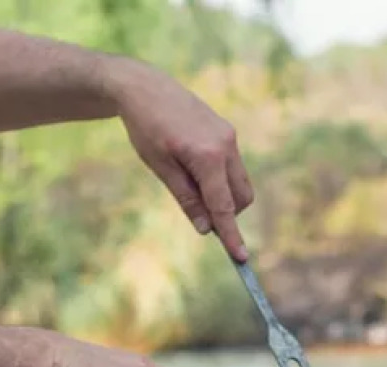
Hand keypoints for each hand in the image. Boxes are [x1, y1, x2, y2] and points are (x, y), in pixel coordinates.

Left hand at [109, 61, 254, 260]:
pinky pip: (233, 166)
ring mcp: (230, 137)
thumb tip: (207, 229)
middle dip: (228, 214)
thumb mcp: (160, 167)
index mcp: (207, 156)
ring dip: (224, 196)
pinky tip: (193, 167)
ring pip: (240, 183)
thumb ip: (187, 199)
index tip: (241, 258)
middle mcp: (226, 146)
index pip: (224, 206)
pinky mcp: (227, 132)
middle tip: (198, 213)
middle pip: (241, 198)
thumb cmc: (146, 127)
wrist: (145, 86)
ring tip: (190, 183)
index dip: (232, 235)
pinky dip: (220, 179)